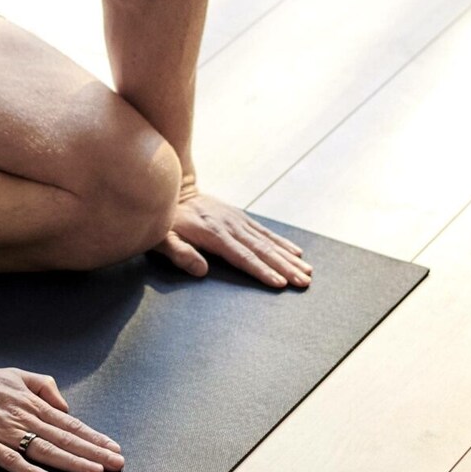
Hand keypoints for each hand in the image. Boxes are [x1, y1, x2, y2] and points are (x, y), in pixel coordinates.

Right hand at [0, 365, 124, 471]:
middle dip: (94, 452)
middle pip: (65, 438)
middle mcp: (24, 419)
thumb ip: (43, 386)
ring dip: (72, 461)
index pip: (70, 424)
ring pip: (45, 449)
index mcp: (33, 405)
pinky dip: (28, 470)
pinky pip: (10, 459)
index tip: (114, 449)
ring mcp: (5, 432)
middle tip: (117, 465)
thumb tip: (65, 405)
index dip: (94, 437)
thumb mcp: (16, 375)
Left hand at [156, 176, 311, 288]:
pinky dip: (282, 243)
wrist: (175, 188)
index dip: (262, 271)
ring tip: (307, 271)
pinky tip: (296, 252)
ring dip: (289, 258)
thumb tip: (201, 270)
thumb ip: (180, 253)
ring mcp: (238, 220)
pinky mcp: (241, 217)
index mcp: (214, 234)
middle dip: (285, 267)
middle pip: (262, 250)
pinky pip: (265, 232)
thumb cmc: (166, 220)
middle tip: (304, 282)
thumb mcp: (163, 237)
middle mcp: (231, 226)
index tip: (280, 283)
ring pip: (268, 241)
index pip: (243, 257)